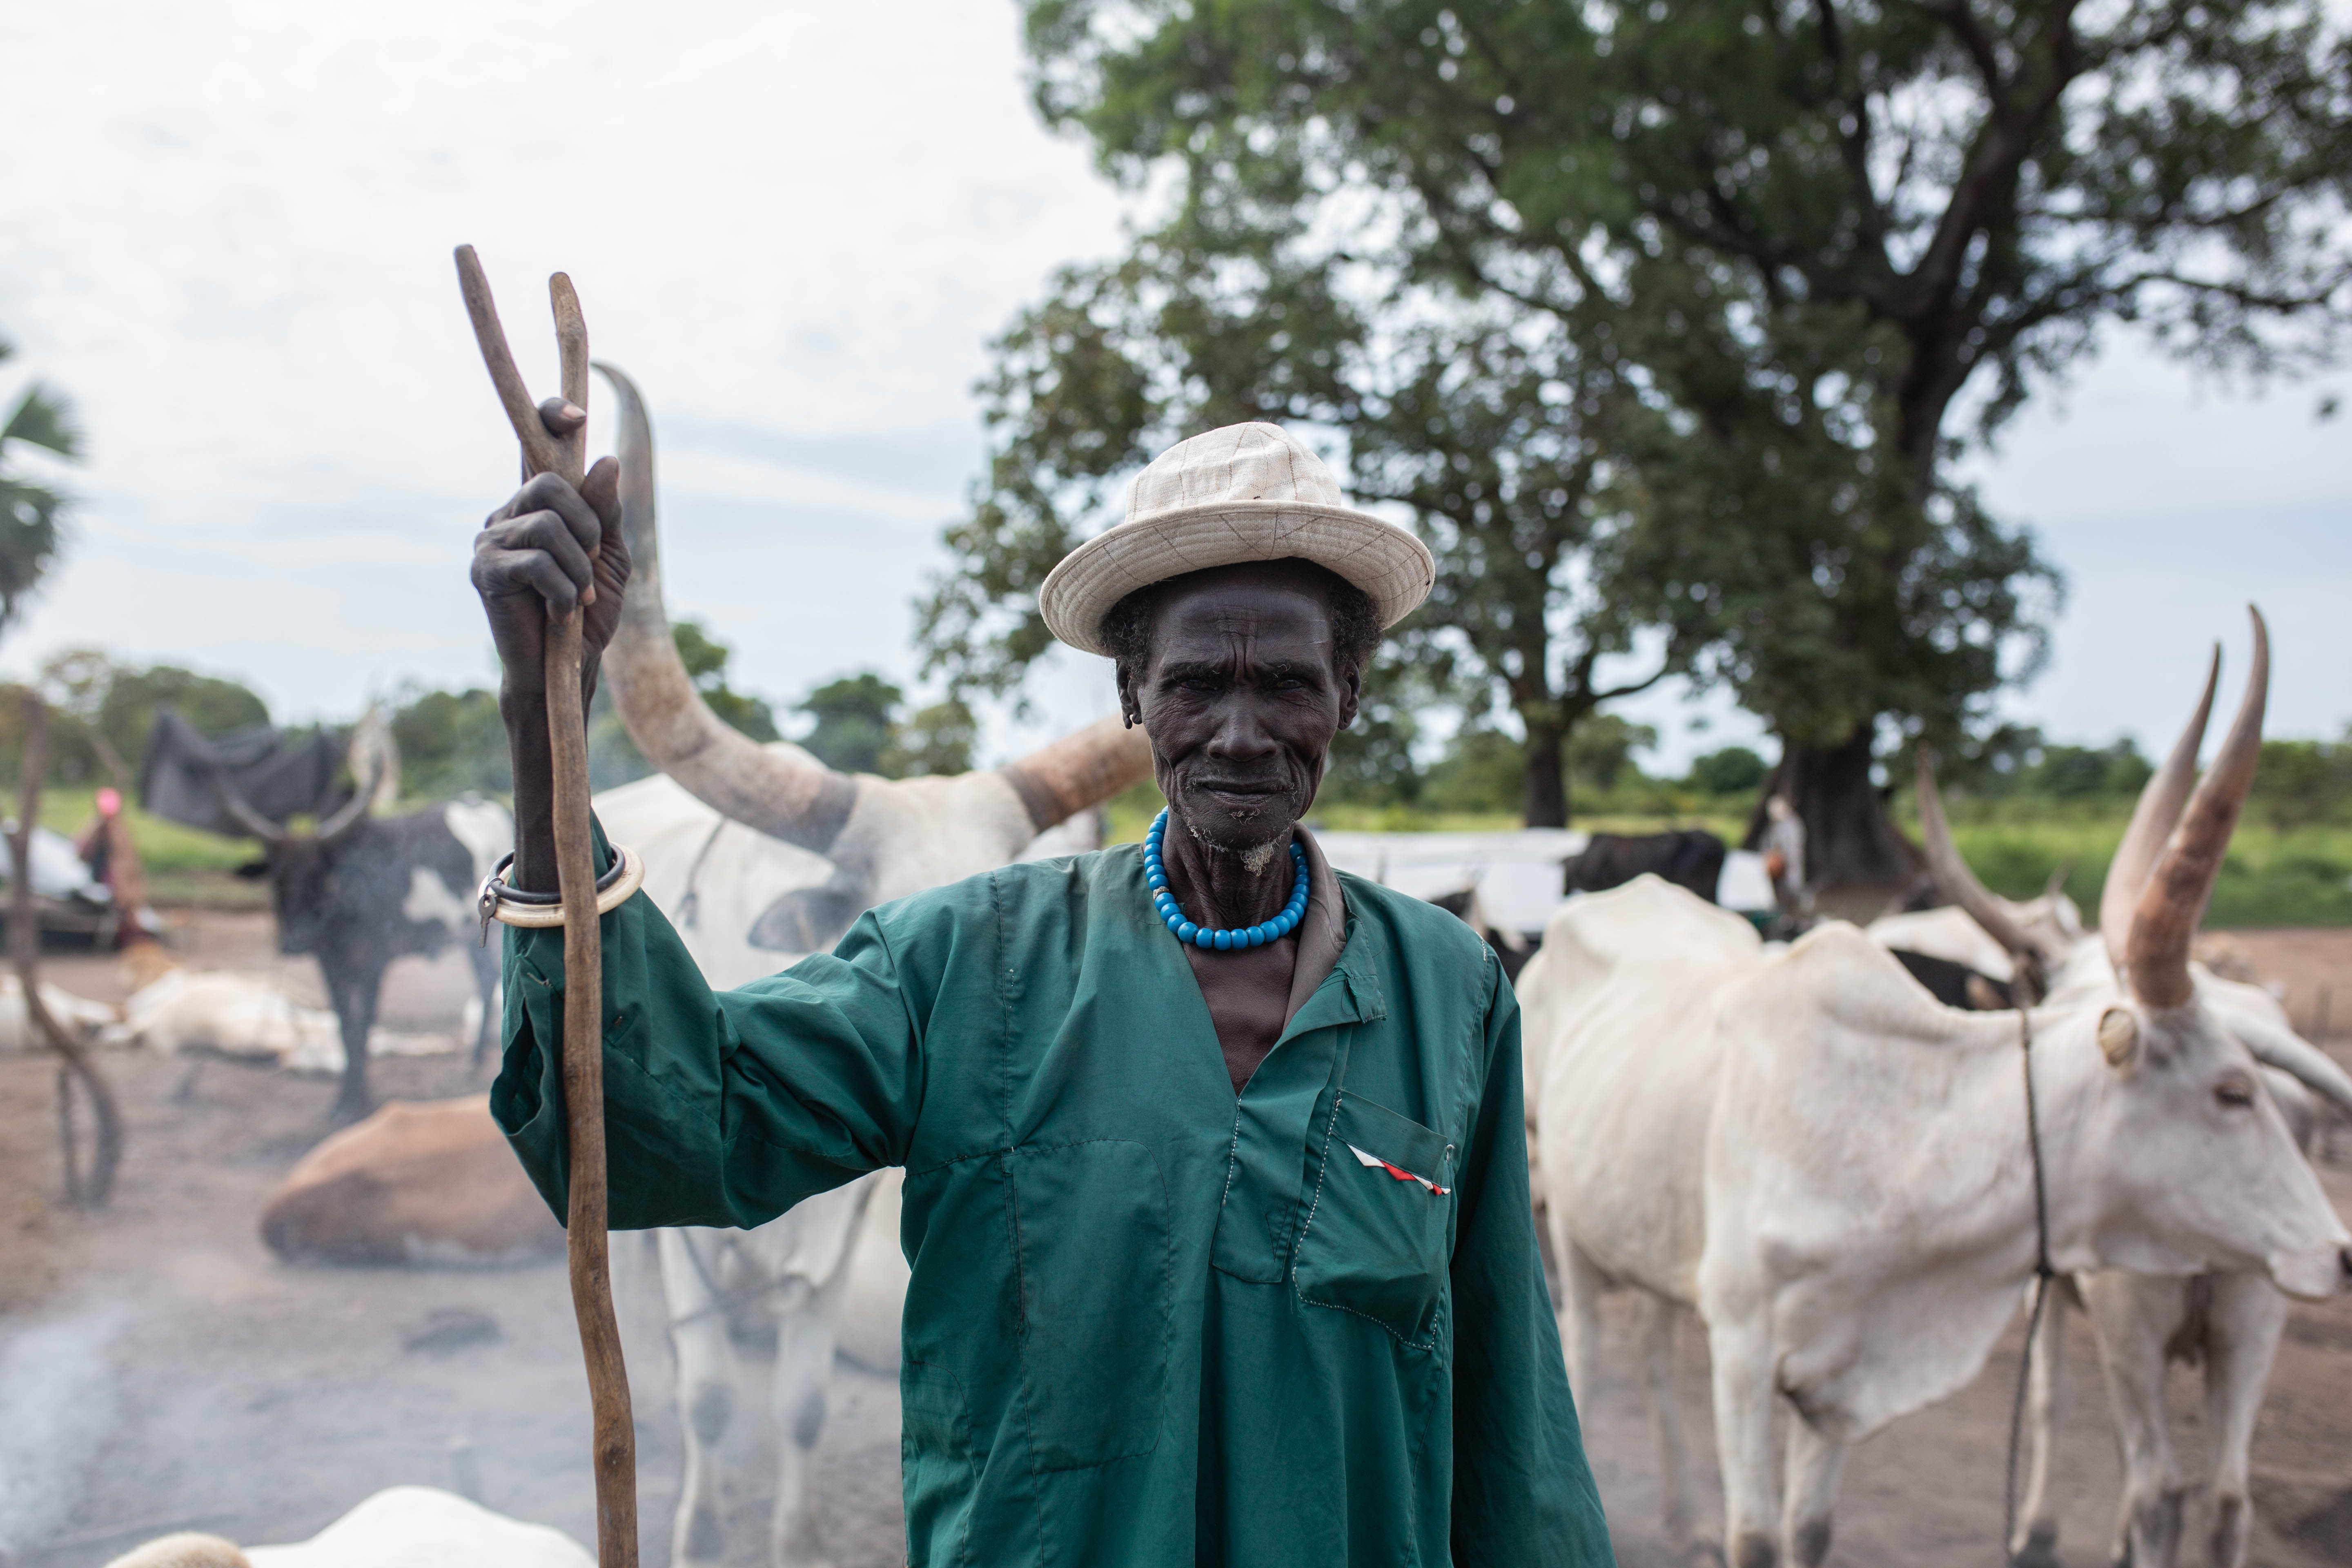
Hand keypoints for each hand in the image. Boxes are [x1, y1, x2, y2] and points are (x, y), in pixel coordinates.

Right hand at [471, 398, 630, 698]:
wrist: (567, 667)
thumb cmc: (587, 612)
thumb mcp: (608, 557)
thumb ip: (605, 512)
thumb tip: (605, 459)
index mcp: (538, 505)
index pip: (535, 445)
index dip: (550, 418)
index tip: (578, 415)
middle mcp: (508, 513)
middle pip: (550, 484)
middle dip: (586, 527)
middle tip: (591, 566)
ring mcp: (490, 540)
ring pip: (547, 525)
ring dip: (578, 567)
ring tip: (578, 599)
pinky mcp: (484, 571)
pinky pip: (536, 562)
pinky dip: (564, 590)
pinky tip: (563, 613)